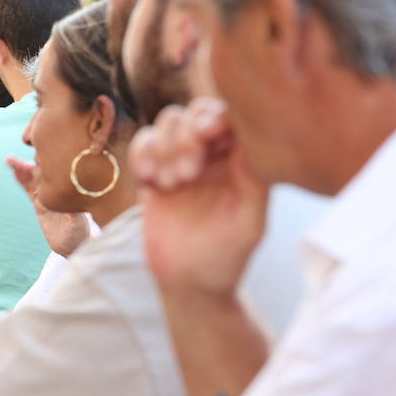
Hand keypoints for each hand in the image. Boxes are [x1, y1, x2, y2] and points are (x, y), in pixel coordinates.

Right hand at [8, 157, 91, 257]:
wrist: (72, 245)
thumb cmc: (80, 234)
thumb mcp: (78, 226)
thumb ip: (73, 217)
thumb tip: (69, 210)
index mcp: (69, 191)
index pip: (59, 172)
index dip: (52, 161)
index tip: (45, 154)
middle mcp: (59, 190)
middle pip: (45, 171)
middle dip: (36, 160)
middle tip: (25, 153)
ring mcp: (48, 195)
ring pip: (34, 178)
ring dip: (23, 168)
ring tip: (10, 160)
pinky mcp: (39, 203)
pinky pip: (29, 189)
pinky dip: (21, 180)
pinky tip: (14, 172)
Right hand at [130, 98, 269, 297]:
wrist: (190, 284)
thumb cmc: (226, 257)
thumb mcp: (250, 223)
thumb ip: (253, 182)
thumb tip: (248, 140)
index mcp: (241, 160)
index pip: (231, 117)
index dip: (217, 116)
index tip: (208, 133)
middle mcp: (213, 155)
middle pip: (197, 111)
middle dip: (188, 132)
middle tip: (188, 172)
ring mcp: (180, 162)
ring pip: (168, 122)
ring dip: (166, 146)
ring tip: (172, 184)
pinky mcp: (152, 175)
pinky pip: (141, 145)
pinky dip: (142, 155)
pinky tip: (150, 182)